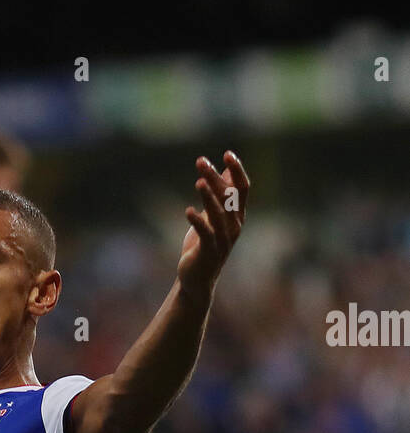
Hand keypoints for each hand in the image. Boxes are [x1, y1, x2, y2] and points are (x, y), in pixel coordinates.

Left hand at [178, 151, 248, 293]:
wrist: (197, 279)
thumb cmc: (204, 245)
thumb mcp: (214, 217)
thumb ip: (222, 196)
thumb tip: (227, 171)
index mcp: (237, 216)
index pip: (242, 188)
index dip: (237, 170)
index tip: (227, 153)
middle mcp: (234, 226)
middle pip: (228, 197)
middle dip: (214, 178)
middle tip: (200, 161)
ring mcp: (223, 240)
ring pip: (219, 214)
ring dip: (209, 197)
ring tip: (199, 182)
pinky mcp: (209, 252)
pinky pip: (205, 234)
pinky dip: (197, 222)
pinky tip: (188, 211)